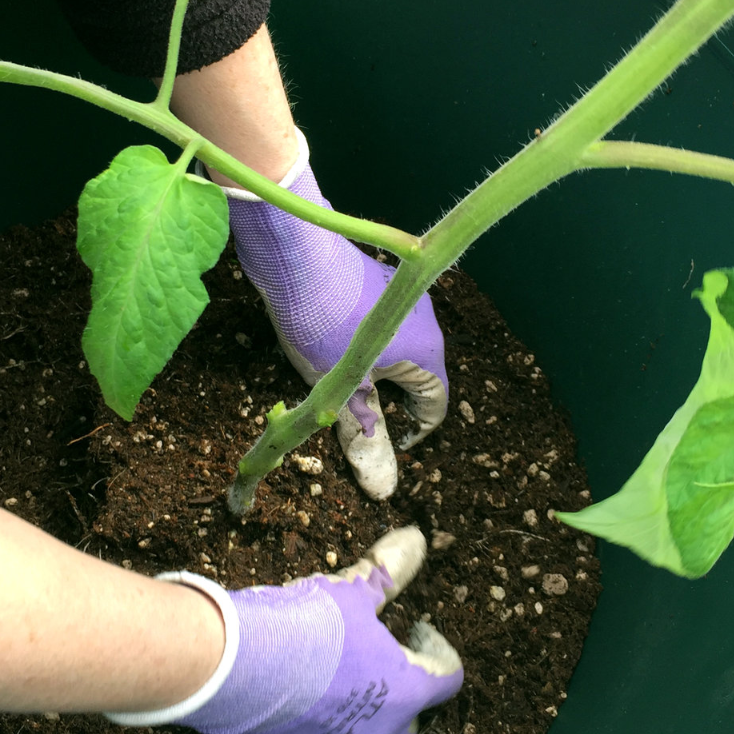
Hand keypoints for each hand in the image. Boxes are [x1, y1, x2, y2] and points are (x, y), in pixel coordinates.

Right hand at [106, 527, 462, 733]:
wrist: (237, 663)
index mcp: (402, 692)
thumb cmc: (308, 625)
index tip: (420, 629)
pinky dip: (307, 730)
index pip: (448, 680)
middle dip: (404, 695)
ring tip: (341, 686)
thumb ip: (387, 572)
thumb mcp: (353, 590)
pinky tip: (294, 703)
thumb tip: (416, 541)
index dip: (440, 651)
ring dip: (359, 721)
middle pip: (408, 726)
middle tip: (385, 661)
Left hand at [221, 132, 447, 498]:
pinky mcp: (381, 277)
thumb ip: (364, 429)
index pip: (435, 404)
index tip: (384, 437)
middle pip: (418, 373)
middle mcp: (427, 321)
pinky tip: (330, 339)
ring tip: (335, 374)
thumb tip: (382, 478)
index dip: (414, 430)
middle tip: (353, 408)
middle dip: (390, 397)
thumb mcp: (339, 387)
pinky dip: (366, 339)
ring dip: (375, 366)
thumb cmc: (322, 324)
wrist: (298, 255)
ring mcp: (405, 295)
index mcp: (428, 352)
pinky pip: (384, 320)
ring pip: (399, 345)